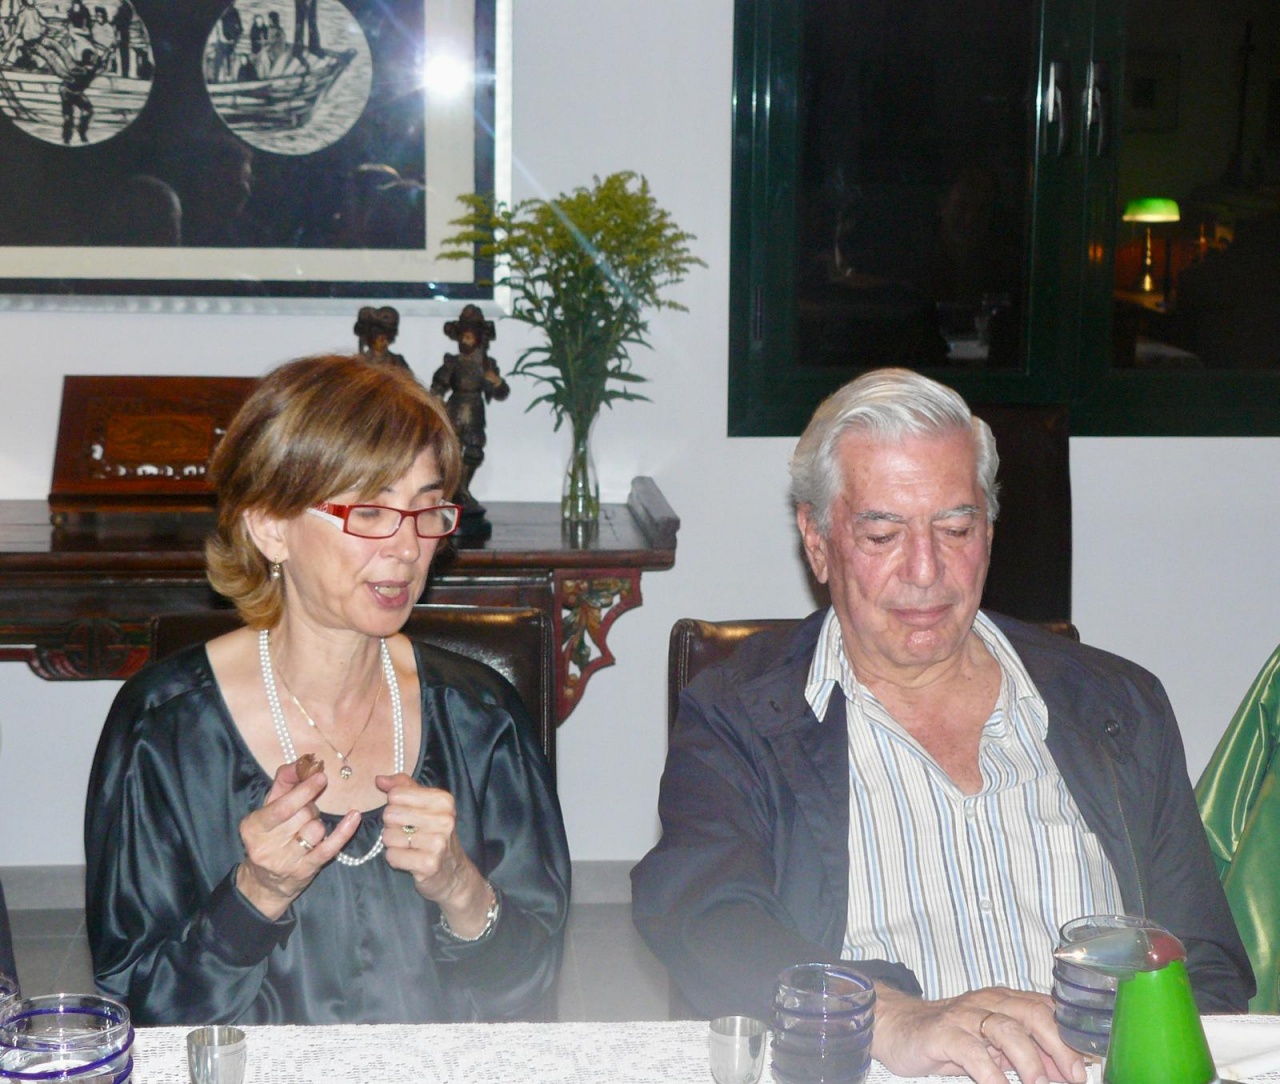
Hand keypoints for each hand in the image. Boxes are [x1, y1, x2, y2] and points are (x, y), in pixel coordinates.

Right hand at [235, 759, 359, 920]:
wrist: (266, 881)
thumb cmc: (270, 835)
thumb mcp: (269, 807)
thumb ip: (284, 781)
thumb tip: (303, 761)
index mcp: (252, 827)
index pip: (282, 807)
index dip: (303, 791)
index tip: (321, 777)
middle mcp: (265, 846)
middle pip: (302, 816)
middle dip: (310, 807)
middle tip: (308, 809)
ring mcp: (285, 862)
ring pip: (315, 830)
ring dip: (318, 824)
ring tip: (308, 828)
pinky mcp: (304, 871)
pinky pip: (329, 848)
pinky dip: (344, 831)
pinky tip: (354, 817)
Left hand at [377, 773, 492, 935]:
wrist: (454, 873)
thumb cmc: (435, 835)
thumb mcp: (426, 806)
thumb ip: (404, 788)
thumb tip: (380, 779)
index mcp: (444, 800)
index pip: (396, 794)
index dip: (395, 805)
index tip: (408, 815)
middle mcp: (444, 819)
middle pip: (390, 814)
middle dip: (392, 825)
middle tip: (408, 833)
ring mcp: (438, 843)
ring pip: (388, 836)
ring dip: (393, 843)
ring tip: (409, 847)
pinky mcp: (428, 864)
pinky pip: (392, 856)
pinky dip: (395, 859)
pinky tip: (409, 860)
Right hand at [872, 983, 1086, 1083]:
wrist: (897, 1027)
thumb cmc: (951, 1037)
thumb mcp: (993, 1043)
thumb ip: (1029, 1052)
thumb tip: (1070, 1071)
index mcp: (1005, 1001)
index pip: (1048, 1009)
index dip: (1072, 1036)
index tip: (1090, 1065)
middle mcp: (987, 1002)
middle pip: (1033, 1014)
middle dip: (1059, 1046)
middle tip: (1074, 1078)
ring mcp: (964, 1016)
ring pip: (1005, 1028)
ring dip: (1028, 1059)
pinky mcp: (942, 1033)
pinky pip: (971, 1052)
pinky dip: (991, 1073)